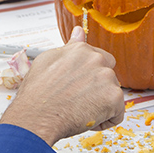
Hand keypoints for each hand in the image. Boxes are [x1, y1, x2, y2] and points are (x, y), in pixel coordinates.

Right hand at [0, 27, 124, 145]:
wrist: (36, 117)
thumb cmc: (37, 94)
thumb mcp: (47, 61)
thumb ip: (69, 47)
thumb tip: (78, 32)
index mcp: (81, 49)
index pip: (98, 59)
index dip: (88, 76)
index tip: (78, 86)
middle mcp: (96, 59)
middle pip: (108, 75)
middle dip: (98, 88)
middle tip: (78, 100)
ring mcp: (107, 77)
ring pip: (112, 93)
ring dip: (100, 104)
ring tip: (79, 110)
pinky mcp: (114, 97)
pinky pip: (117, 112)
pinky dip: (106, 120)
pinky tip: (87, 120)